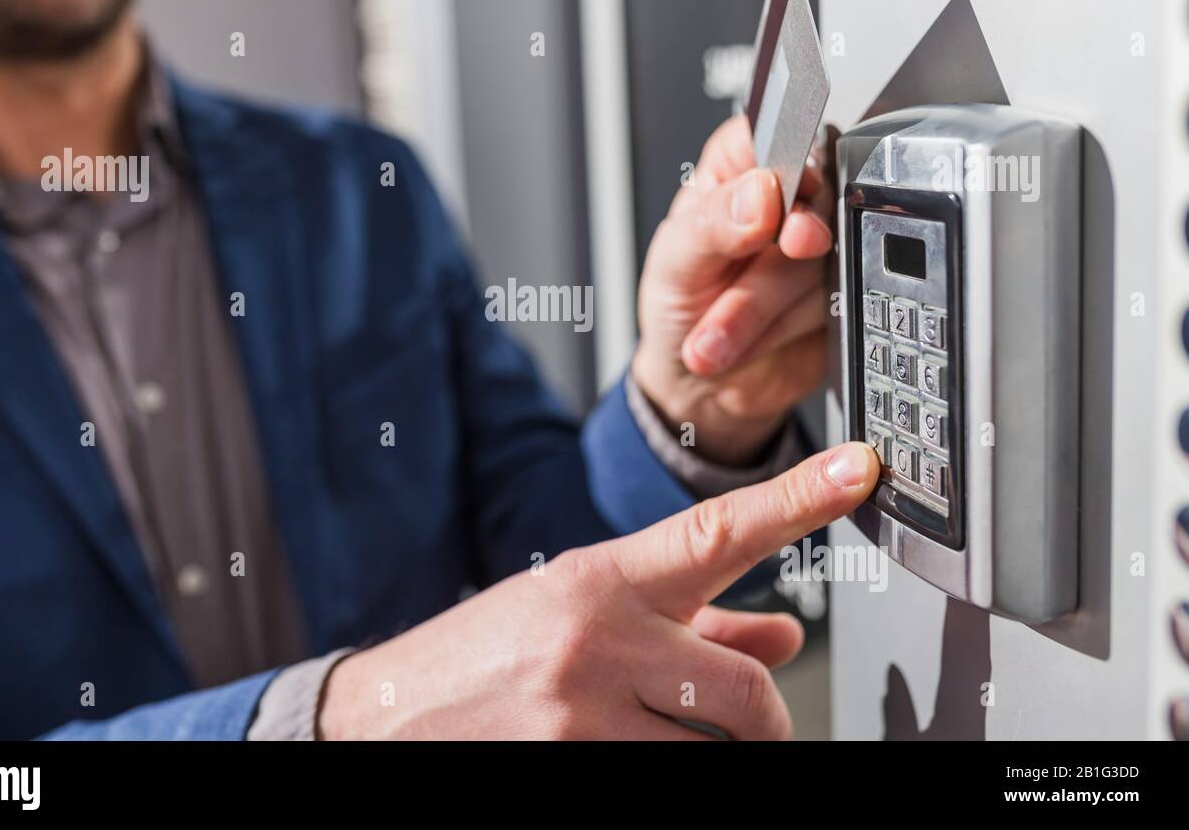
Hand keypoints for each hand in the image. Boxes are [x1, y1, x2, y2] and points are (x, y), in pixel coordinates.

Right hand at [318, 441, 878, 739]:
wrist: (388, 716)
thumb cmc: (490, 654)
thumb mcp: (585, 615)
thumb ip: (699, 625)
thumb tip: (785, 636)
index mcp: (603, 581)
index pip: (716, 530)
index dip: (797, 499)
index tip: (856, 469)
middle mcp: (596, 640)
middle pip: (742, 693)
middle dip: (762, 722)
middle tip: (753, 724)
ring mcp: (581, 715)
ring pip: (708, 750)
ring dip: (707, 749)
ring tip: (658, 729)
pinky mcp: (569, 766)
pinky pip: (660, 775)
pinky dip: (663, 760)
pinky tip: (622, 738)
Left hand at [632, 116, 835, 464]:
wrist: (699, 387)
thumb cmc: (680, 307)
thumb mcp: (675, 263)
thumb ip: (713, 224)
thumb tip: (761, 191)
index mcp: (739, 171)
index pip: (776, 134)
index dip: (782, 164)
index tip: (772, 199)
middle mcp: (787, 203)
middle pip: (812, 203)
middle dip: (767, 261)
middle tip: (738, 281)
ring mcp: (820, 250)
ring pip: (823, 261)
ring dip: (761, 310)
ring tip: (716, 337)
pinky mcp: (843, 294)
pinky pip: (841, 302)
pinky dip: (785, 330)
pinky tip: (753, 342)